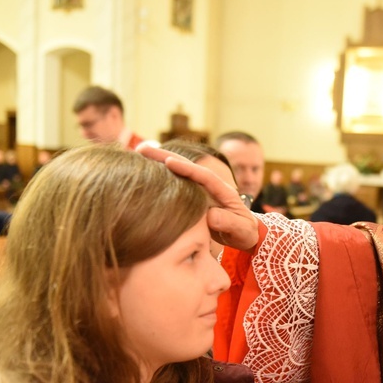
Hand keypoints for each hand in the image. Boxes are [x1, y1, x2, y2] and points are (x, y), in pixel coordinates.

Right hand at [138, 144, 258, 250]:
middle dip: (164, 156)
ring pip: (178, 173)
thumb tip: (211, 217)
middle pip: (187, 166)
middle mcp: (209, 186)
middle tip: (142, 148)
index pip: (203, 176)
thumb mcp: (241, 230)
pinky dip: (161, 176)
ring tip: (138, 153)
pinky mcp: (192, 197)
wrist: (244, 234)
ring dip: (159, 162)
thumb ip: (229, 223)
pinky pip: (175, 184)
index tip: (168, 162)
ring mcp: (200, 190)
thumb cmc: (244, 232)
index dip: (186, 168)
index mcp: (223, 191)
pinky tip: (144, 171)